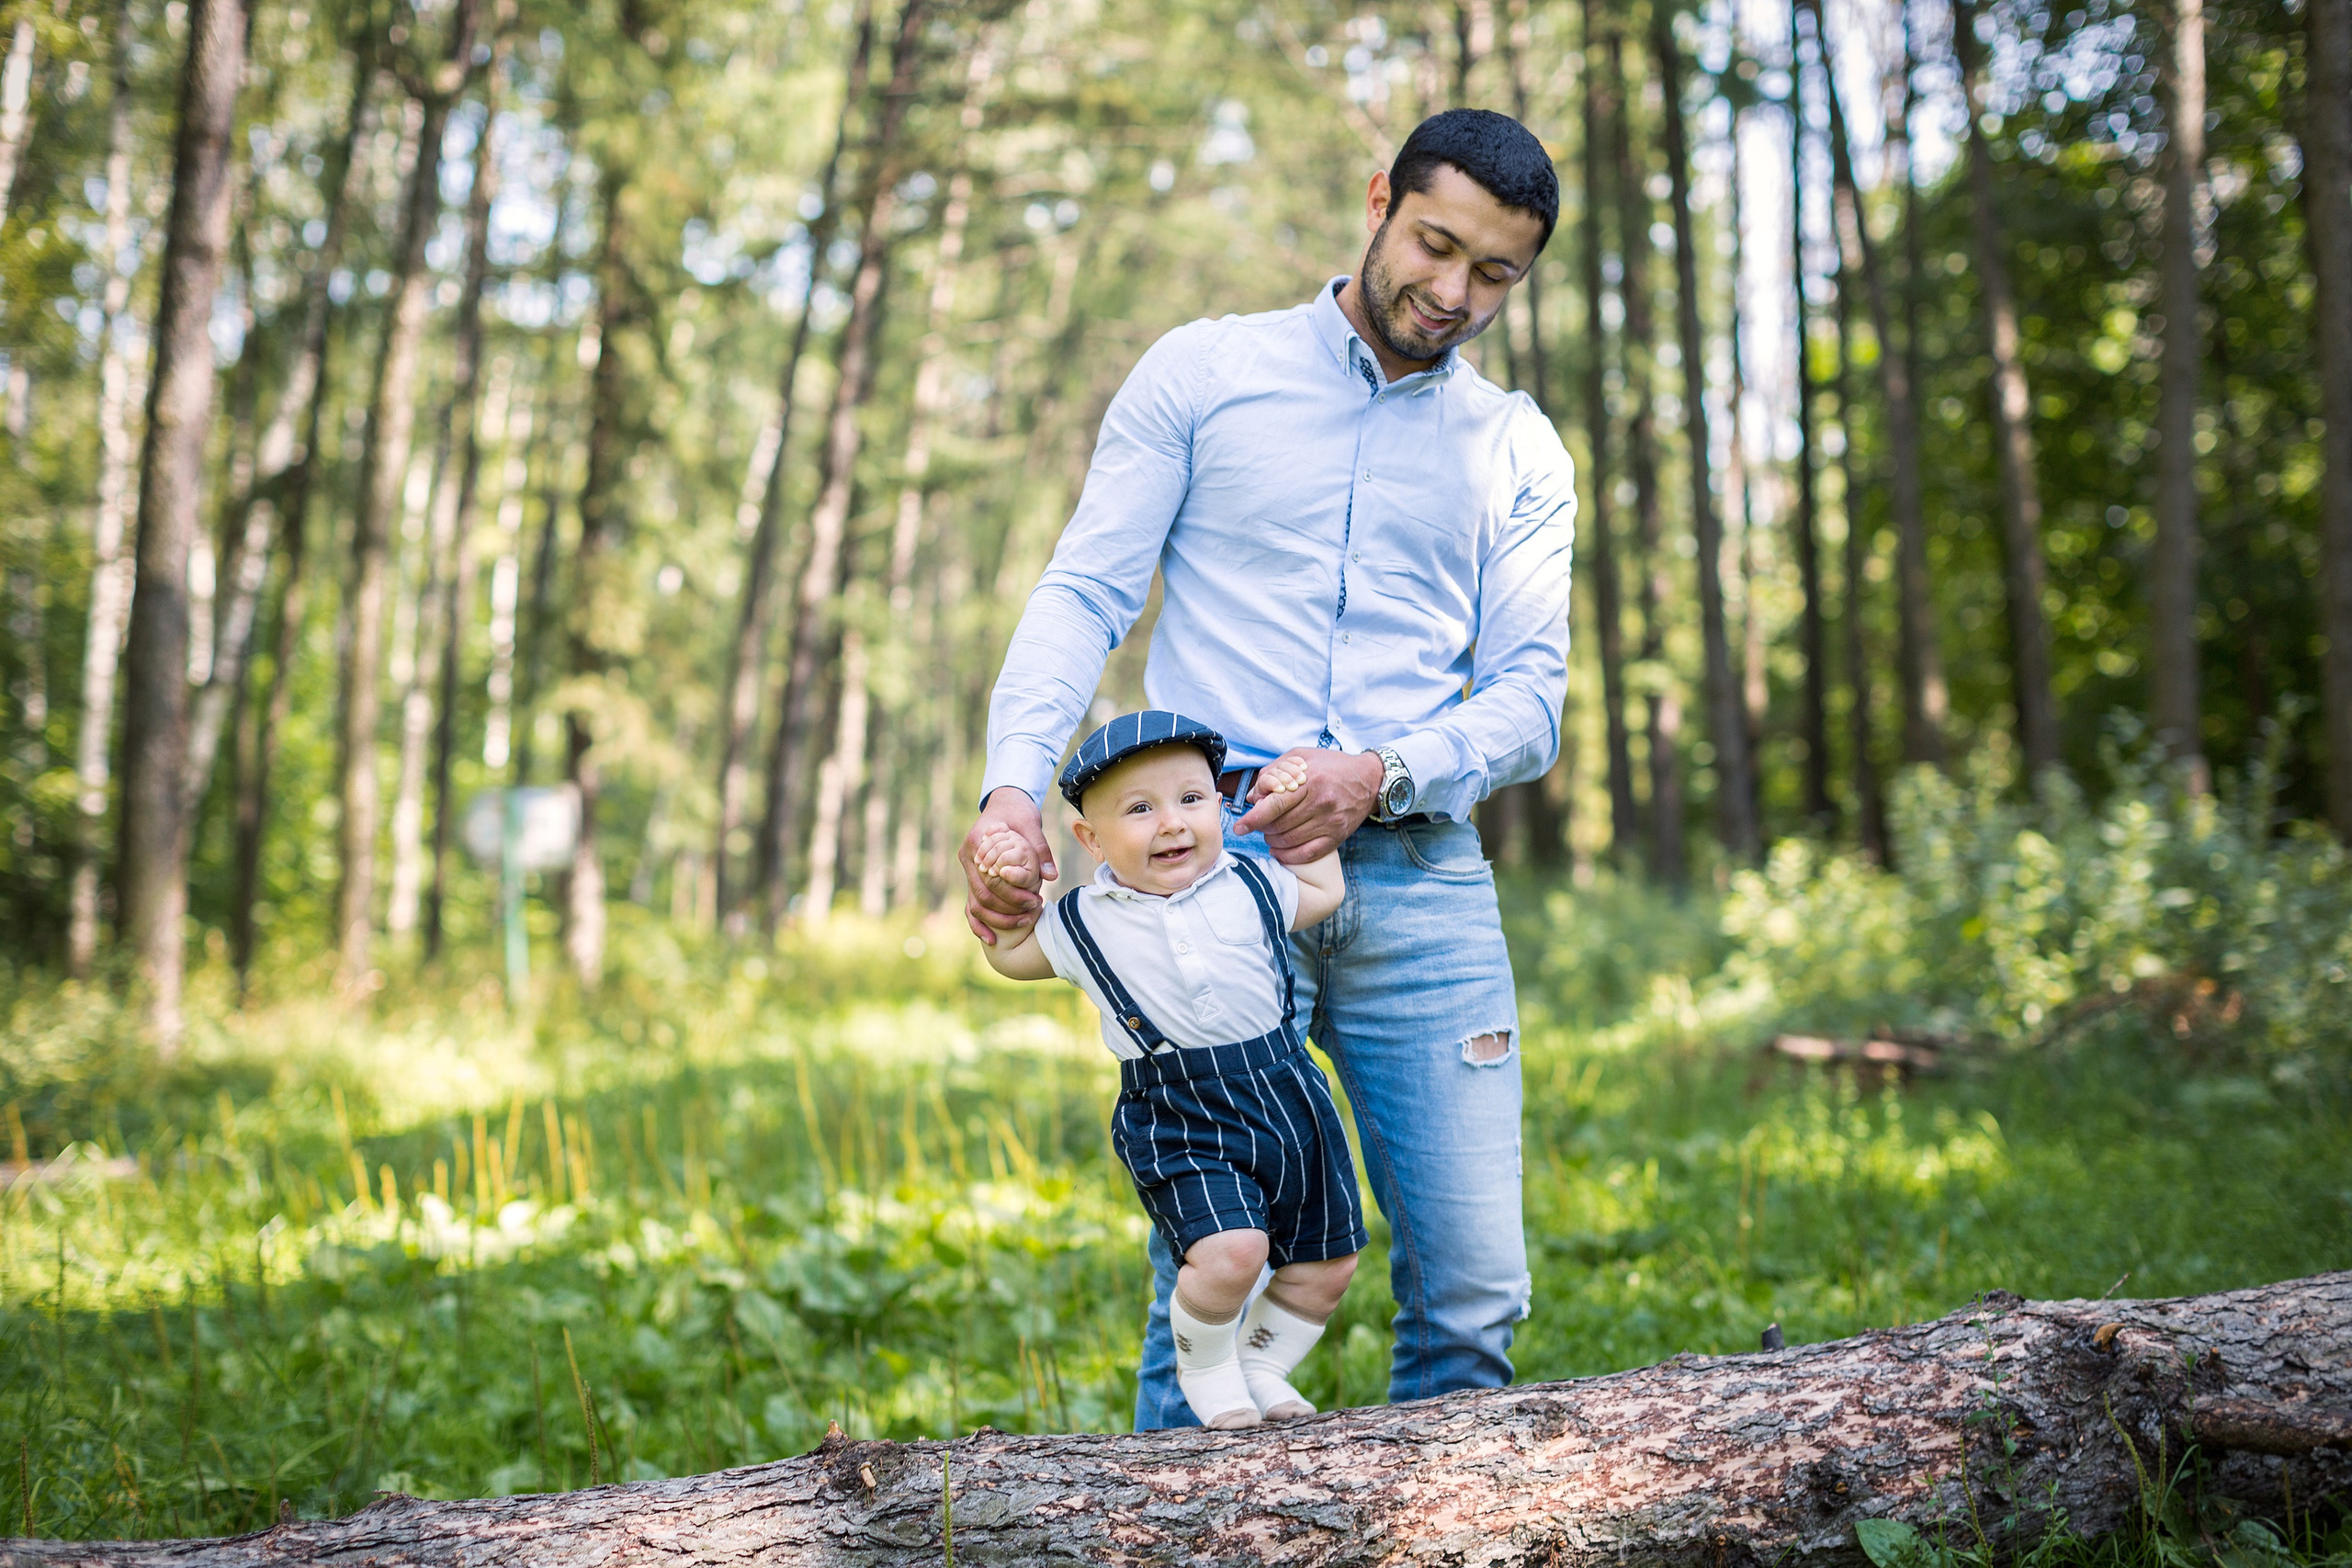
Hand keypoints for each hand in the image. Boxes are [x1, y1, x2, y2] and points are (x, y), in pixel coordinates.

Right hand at [961, 788, 1056, 944]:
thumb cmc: (1018, 812)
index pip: (991, 879)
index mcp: (977, 844)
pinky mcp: (972, 877)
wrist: (1005, 803)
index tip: (1034, 901)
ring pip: (974, 904)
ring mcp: (968, 869)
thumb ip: (1039, 850)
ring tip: (1022, 923)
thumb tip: (1051, 876)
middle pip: (981, 895)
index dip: (1012, 894)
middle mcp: (968, 858)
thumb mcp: (1031, 826)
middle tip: (1031, 914)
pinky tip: (992, 939)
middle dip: (1006, 910)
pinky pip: (970, 904)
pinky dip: (979, 923)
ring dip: (995, 919)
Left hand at [1231, 749, 1382, 863]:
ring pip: (1290, 840)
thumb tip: (1253, 796)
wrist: (1369, 779)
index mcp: (1310, 780)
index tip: (1239, 828)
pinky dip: (1288, 856)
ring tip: (1269, 835)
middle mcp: (1321, 803)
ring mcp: (1330, 822)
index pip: (1275, 805)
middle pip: (1280, 825)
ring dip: (1273, 841)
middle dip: (1262, 828)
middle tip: (1258, 826)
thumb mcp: (1301, 757)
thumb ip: (1274, 772)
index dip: (1254, 818)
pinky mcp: (1337, 836)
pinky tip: (1280, 851)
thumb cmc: (1331, 765)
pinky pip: (1306, 853)